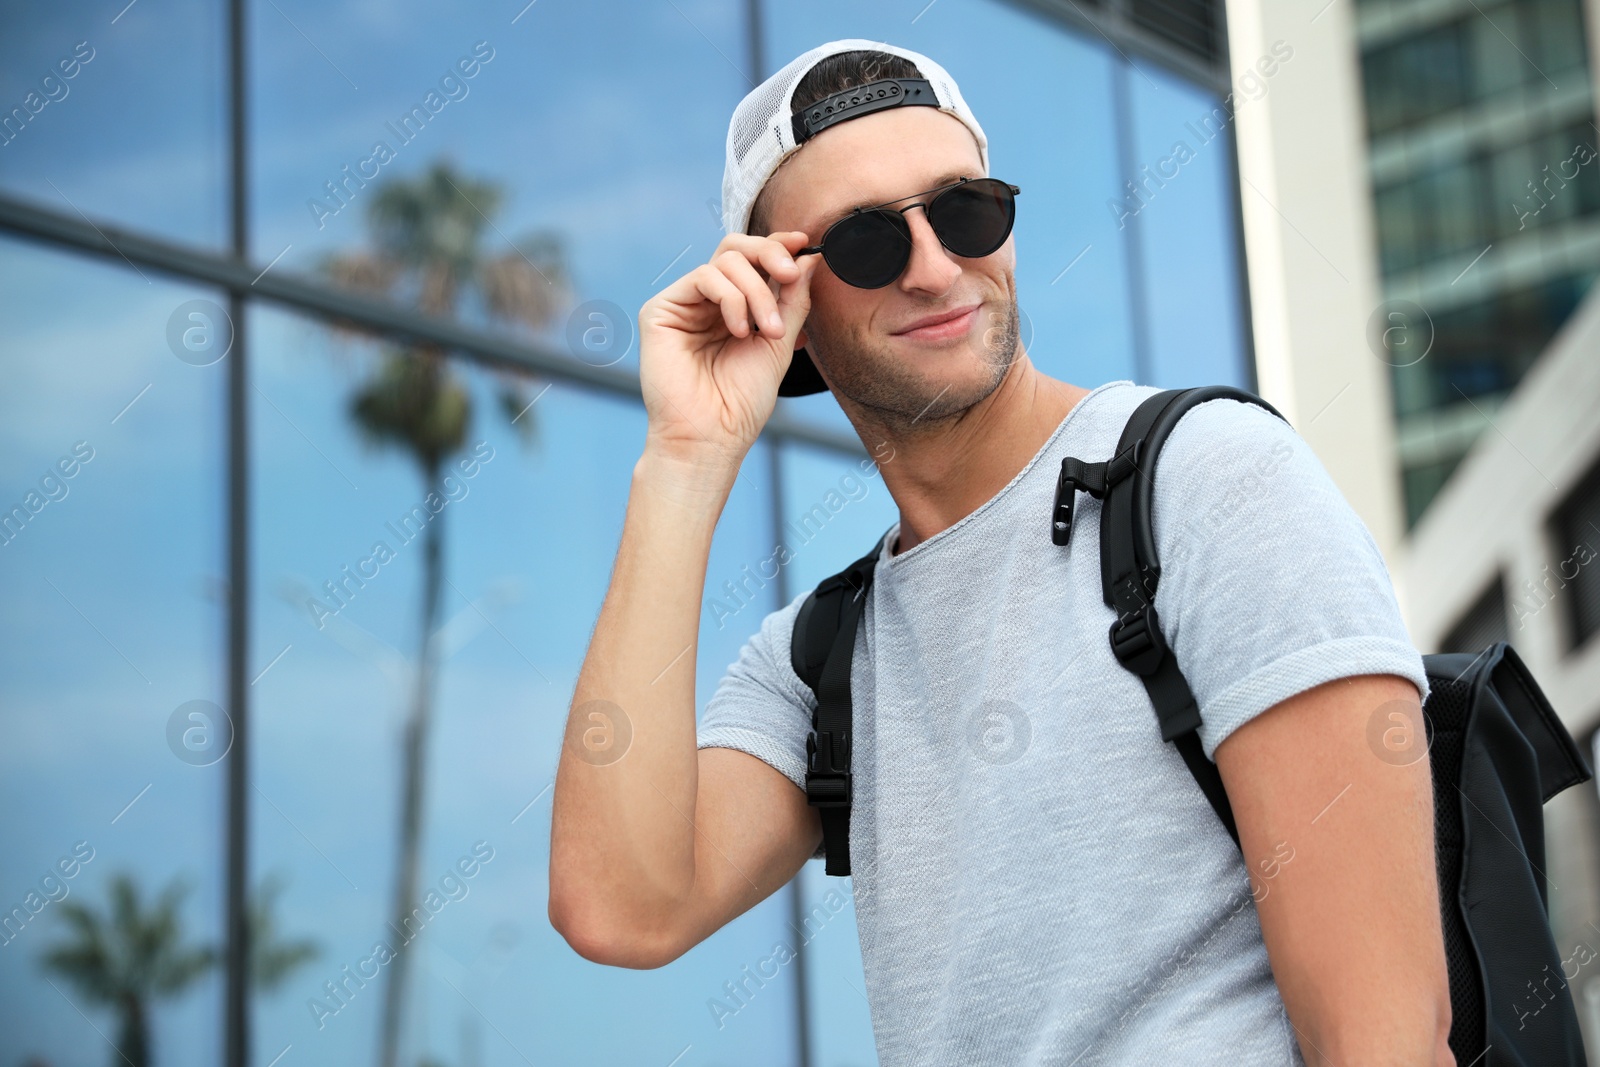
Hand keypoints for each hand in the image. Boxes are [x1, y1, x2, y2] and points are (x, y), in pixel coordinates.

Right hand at [638, 231, 820, 464]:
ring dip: (757, 292)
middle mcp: (705, 302)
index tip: (806, 243)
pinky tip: (739, 331)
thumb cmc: (742, 402)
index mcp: (733, 308)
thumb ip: (793, 300)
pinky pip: (703, 277)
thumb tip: (810, 258)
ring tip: (768, 331)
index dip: (778, 245)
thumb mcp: (779, 343)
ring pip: (725, 261)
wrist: (712, 437)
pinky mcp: (660, 310)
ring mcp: (683, 304)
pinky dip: (731, 298)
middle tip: (790, 276)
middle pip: (736, 248)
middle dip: (770, 255)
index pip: (752, 260)